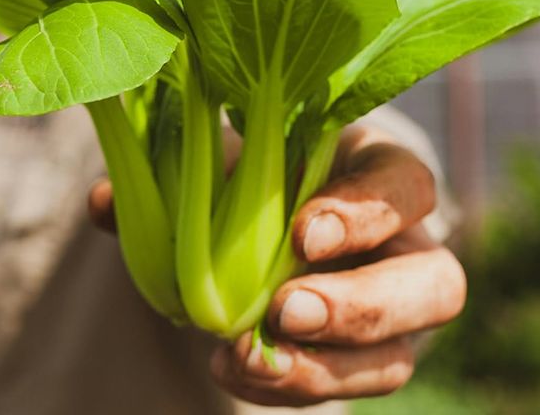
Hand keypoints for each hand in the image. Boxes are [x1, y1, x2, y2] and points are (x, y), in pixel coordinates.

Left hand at [87, 126, 465, 406]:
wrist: (277, 217)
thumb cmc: (261, 167)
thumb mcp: (230, 152)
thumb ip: (175, 173)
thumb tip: (103, 205)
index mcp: (382, 172)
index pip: (409, 184)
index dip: (368, 212)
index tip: (305, 232)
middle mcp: (408, 246)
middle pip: (436, 286)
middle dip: (361, 307)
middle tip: (285, 312)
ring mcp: (393, 313)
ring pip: (398, 357)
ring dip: (324, 370)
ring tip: (246, 359)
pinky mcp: (363, 360)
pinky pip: (343, 388)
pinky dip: (285, 386)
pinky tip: (232, 370)